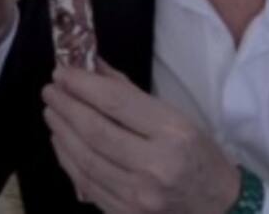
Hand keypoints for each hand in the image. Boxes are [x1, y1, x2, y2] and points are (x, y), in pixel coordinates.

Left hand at [42, 59, 240, 213]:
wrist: (217, 205)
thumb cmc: (199, 155)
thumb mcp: (176, 116)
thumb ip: (130, 94)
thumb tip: (93, 68)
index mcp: (173, 133)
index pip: (116, 103)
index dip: (83, 85)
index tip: (62, 72)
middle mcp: (154, 165)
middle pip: (95, 131)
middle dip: (66, 106)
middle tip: (51, 90)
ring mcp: (137, 195)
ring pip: (85, 159)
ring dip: (61, 132)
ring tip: (53, 112)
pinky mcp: (124, 213)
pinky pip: (86, 183)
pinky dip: (68, 159)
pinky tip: (61, 142)